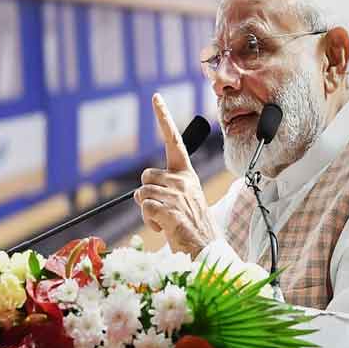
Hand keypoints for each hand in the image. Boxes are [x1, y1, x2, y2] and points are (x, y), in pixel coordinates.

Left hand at [134, 94, 216, 256]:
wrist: (207, 250)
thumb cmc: (190, 227)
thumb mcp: (179, 201)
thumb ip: (163, 189)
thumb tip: (141, 192)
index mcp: (187, 175)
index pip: (174, 141)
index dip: (164, 118)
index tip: (156, 97)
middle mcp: (184, 181)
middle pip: (145, 177)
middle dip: (147, 195)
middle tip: (163, 210)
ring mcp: (178, 196)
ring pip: (142, 194)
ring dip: (148, 211)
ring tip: (166, 221)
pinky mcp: (172, 212)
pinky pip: (145, 208)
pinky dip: (150, 221)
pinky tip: (165, 228)